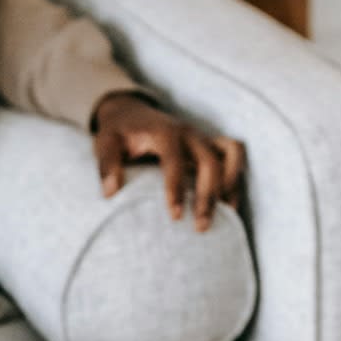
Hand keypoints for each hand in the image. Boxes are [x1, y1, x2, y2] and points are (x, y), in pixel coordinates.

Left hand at [91, 92, 245, 231]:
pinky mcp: (211, 144)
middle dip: (208, 196)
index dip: (176, 188)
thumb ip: (107, 165)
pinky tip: (228, 206)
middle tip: (201, 227)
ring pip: (231, 155)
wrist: (131, 112)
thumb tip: (110, 192)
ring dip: (230, 186)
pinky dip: (234, 179)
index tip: (175, 216)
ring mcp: (203, 138)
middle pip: (210, 161)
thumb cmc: (119, 133)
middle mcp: (189, 133)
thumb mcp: (105, 143)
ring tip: (225, 216)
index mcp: (164, 132)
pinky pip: (234, 156)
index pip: (175, 159)